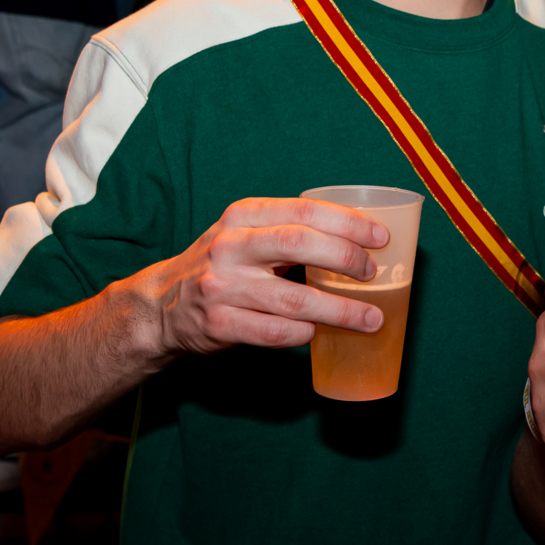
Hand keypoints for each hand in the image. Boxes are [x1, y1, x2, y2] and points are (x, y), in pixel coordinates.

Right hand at [130, 197, 390, 357]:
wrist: (162, 306)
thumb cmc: (222, 265)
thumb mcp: (245, 233)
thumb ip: (289, 231)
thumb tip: (359, 242)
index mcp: (244, 216)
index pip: (304, 211)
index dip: (348, 222)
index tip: (381, 238)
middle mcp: (231, 246)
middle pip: (299, 245)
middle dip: (346, 259)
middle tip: (374, 275)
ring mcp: (222, 286)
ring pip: (292, 299)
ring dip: (338, 310)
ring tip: (370, 319)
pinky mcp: (218, 324)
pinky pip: (272, 332)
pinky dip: (301, 333)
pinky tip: (318, 333)